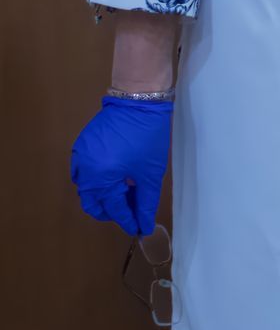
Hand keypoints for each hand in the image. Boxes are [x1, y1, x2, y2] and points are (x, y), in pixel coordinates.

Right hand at [72, 98, 171, 236]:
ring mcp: (79, 158)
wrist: (137, 100)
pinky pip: (84, 172)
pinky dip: (98, 180)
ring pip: (87, 189)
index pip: (114, 209)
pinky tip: (116, 177)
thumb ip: (146, 200)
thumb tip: (145, 223)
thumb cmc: (147, 136)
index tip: (140, 229)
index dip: (129, 220)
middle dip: (112, 211)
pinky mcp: (80, 147)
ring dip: (104, 196)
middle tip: (131, 210)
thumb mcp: (150, 171)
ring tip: (127, 192)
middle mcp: (84, 172)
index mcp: (101, 179)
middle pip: (94, 203)